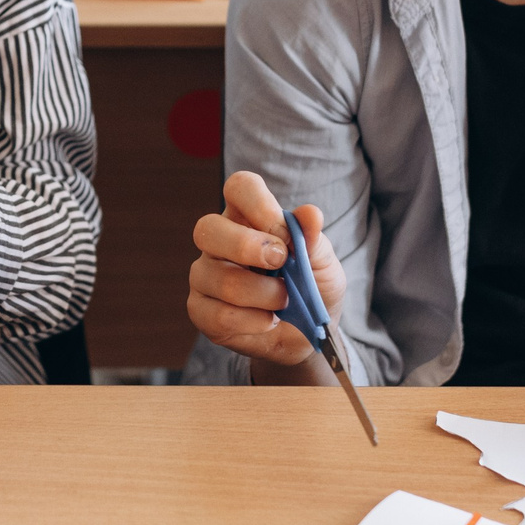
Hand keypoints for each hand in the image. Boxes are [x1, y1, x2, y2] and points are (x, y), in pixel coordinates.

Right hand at [188, 171, 343, 378]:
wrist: (308, 336)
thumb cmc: (312, 288)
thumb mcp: (322, 263)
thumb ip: (313, 239)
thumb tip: (310, 214)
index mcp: (248, 217)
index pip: (239, 188)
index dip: (259, 205)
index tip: (286, 234)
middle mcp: (219, 242)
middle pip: (208, 227)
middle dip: (246, 246)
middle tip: (280, 263)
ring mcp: (205, 275)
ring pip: (217, 277)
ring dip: (261, 293)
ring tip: (284, 301)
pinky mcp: (201, 310)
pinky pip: (217, 314)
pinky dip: (252, 321)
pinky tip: (268, 321)